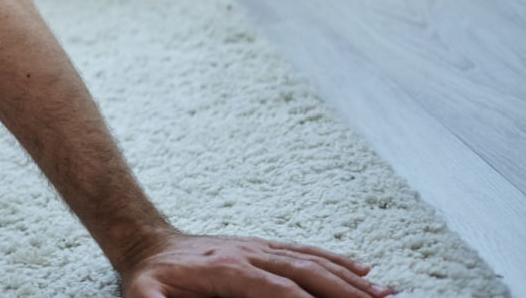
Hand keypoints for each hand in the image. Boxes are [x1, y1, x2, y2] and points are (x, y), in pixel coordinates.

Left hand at [120, 232, 393, 296]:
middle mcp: (250, 254)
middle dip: (345, 293)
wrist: (145, 240)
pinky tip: (363, 271)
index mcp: (229, 269)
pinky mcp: (262, 246)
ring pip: (313, 261)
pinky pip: (305, 251)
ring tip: (386, 294)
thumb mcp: (145, 295)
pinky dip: (336, 260)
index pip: (280, 291)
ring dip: (350, 279)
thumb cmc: (147, 277)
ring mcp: (258, 247)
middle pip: (306, 273)